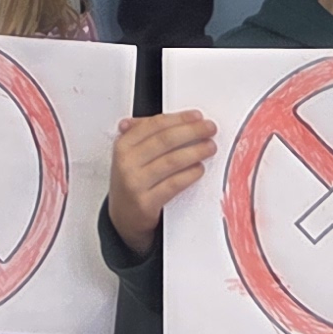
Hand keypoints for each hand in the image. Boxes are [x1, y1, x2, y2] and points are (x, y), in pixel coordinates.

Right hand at [108, 110, 216, 245]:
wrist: (124, 217)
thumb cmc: (132, 182)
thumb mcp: (132, 155)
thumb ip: (148, 134)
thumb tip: (178, 118)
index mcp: (123, 145)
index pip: (154, 125)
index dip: (179, 118)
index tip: (197, 116)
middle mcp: (127, 163)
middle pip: (165, 140)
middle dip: (191, 131)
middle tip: (209, 129)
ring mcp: (135, 183)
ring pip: (171, 161)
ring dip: (195, 152)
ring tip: (209, 147)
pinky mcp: (146, 203)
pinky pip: (173, 184)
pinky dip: (189, 175)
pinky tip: (199, 169)